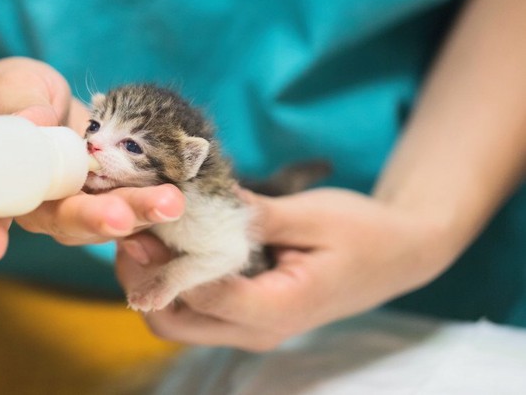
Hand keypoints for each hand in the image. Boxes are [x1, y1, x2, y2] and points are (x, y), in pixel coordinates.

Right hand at [0, 57, 185, 262]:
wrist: (44, 102)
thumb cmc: (14, 95)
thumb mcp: (11, 88)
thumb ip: (19, 104)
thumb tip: (35, 121)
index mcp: (8, 185)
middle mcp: (45, 206)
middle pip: (67, 221)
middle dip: (97, 219)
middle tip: (120, 219)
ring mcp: (82, 204)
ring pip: (108, 218)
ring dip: (139, 214)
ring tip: (170, 203)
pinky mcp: (113, 196)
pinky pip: (134, 211)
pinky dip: (155, 216)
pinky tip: (178, 210)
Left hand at [116, 188, 457, 351]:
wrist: (397, 254)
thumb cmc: (363, 232)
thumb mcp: (312, 215)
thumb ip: (252, 215)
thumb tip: (194, 199)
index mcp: (278, 308)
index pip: (203, 295)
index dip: (164, 261)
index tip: (138, 223)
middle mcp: (257, 330)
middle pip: (174, 321)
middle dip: (144, 278)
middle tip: (131, 227)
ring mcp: (249, 329)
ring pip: (176, 321)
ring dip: (152, 282)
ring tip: (144, 232)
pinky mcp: (245, 316)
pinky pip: (193, 310)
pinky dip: (171, 282)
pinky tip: (168, 244)